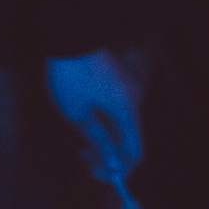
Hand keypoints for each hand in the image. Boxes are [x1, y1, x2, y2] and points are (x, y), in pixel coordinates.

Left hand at [45, 49, 145, 180]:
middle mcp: (134, 100)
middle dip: (108, 155)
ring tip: (81, 144)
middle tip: (84, 160)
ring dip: (106, 140)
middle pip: (130, 139)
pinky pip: (120, 112)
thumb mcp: (76, 111)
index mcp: (126, 110)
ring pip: (124, 126)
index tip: (96, 173)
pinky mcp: (122, 83)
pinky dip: (106, 125)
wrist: (73, 36)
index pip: (135, 151)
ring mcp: (130, 90)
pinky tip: (87, 124)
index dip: (119, 169)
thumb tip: (110, 161)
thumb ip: (96, 138)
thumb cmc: (72, 75)